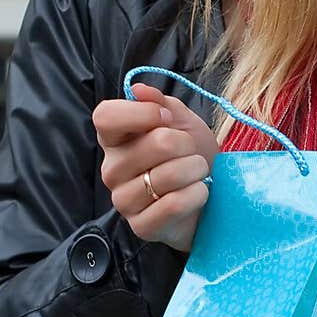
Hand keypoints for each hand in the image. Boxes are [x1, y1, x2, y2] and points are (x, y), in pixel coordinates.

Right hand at [93, 84, 219, 253]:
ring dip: (195, 170)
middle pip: (154, 144)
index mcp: (114, 140)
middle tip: (192, 153)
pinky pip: (174, 203)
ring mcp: (123, 200)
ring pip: (168, 175)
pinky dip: (197, 194)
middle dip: (186, 145)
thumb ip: (160, 103)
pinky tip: (199, 193)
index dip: (142, 113)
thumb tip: (140, 90)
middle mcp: (112, 170)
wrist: (211, 198)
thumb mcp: (181, 122)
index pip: (105, 116)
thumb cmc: (190, 157)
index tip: (167, 118)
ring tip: (198, 174)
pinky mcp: (141, 226)